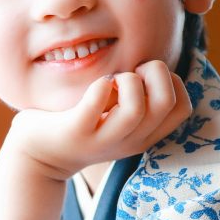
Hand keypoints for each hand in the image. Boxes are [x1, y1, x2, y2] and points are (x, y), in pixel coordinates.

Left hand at [0, 61, 190, 219]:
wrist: (37, 157)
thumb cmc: (80, 124)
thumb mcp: (116, 116)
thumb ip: (138, 98)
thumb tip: (154, 63)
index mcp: (144, 135)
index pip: (182, 107)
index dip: (172, 83)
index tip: (144, 80)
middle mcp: (129, 141)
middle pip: (166, 102)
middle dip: (154, 74)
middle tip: (128, 75)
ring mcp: (103, 139)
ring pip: (137, 107)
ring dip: (127, 80)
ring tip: (110, 82)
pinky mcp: (76, 132)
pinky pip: (98, 100)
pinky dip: (100, 84)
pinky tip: (94, 86)